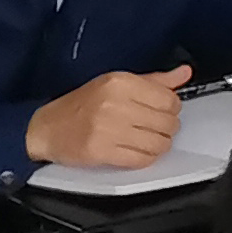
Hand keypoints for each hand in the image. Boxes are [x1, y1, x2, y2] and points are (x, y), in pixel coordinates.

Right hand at [23, 67, 190, 168]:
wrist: (45, 128)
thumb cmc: (81, 105)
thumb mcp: (115, 83)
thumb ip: (154, 80)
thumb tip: (185, 73)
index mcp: (121, 82)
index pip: (169, 99)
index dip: (171, 108)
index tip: (162, 111)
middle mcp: (116, 104)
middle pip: (167, 122)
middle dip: (166, 128)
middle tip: (154, 128)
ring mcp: (108, 129)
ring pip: (159, 143)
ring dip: (158, 145)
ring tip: (146, 140)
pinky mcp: (102, 152)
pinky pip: (142, 159)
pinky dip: (146, 158)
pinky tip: (137, 151)